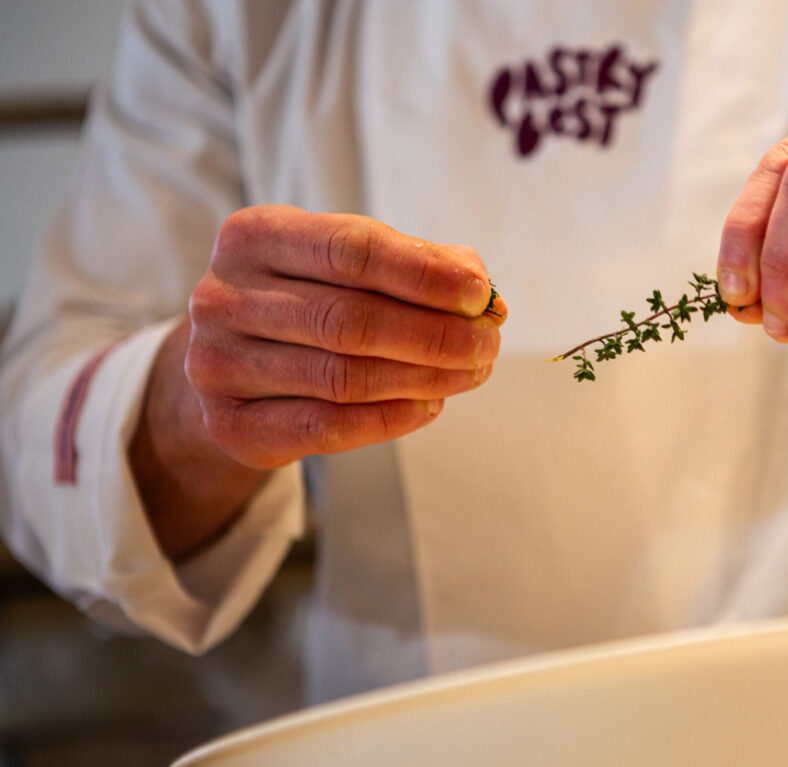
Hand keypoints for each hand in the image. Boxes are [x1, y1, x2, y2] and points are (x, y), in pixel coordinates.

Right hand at [184, 205, 504, 467]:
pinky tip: (429, 406)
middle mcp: (222, 295)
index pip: (351, 249)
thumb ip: (417, 266)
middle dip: (435, 335)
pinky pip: (325, 426)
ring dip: (423, 378)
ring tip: (471, 373)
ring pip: (343, 377)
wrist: (231, 369)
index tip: (479, 294)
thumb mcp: (350, 268)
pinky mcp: (228, 424)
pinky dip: (389, 419)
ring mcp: (217, 363)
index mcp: (254, 235)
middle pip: (351, 319)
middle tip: (487, 344)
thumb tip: (486, 296)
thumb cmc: (308, 303)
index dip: (424, 274)